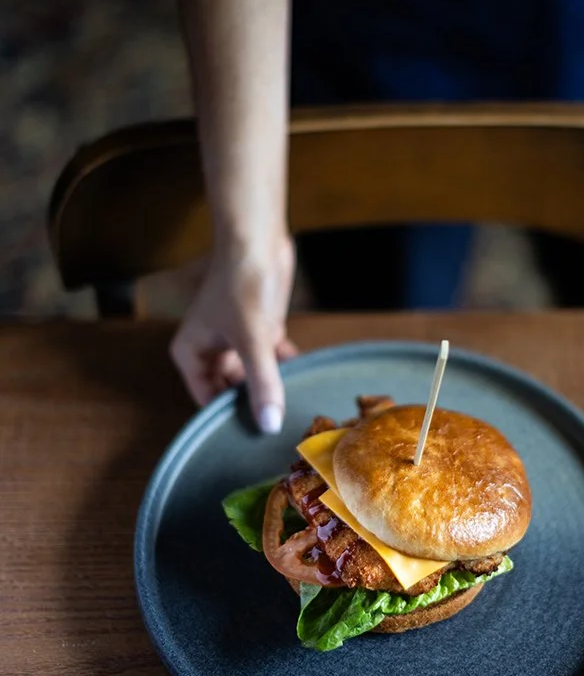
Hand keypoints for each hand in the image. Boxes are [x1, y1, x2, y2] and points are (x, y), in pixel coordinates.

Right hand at [170, 235, 296, 431]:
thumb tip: (268, 425)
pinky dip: (283, 368)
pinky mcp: (259, 331)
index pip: (206, 400)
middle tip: (279, 427)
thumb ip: (262, 382)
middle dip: (252, 404)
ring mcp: (235, 341)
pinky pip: (269, 360)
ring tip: (293, 408)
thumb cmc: (242, 282)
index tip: (254, 438)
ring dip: (270, 386)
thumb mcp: (253, 338)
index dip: (227, 418)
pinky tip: (301, 377)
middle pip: (229, 391)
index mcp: (191, 354)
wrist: (258, 238)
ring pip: (252, 376)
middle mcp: (209, 350)